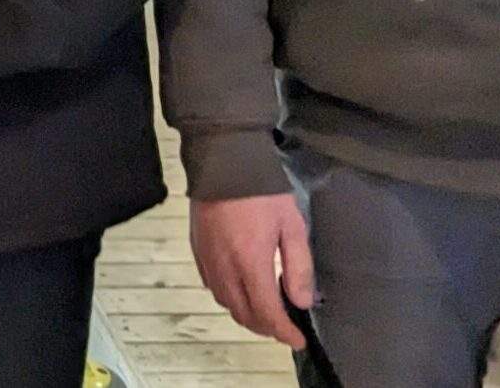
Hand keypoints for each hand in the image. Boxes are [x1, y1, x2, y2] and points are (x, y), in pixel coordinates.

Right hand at [189, 193, 315, 348]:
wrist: (223, 161)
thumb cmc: (260, 190)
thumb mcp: (291, 225)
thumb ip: (298, 267)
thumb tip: (301, 301)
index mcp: (251, 262)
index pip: (267, 313)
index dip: (284, 332)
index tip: (297, 339)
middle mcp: (225, 268)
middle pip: (244, 315)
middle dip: (266, 328)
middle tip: (284, 326)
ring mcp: (208, 260)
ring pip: (226, 304)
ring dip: (247, 314)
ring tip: (266, 308)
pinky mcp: (197, 251)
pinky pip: (213, 287)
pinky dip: (229, 298)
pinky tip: (242, 288)